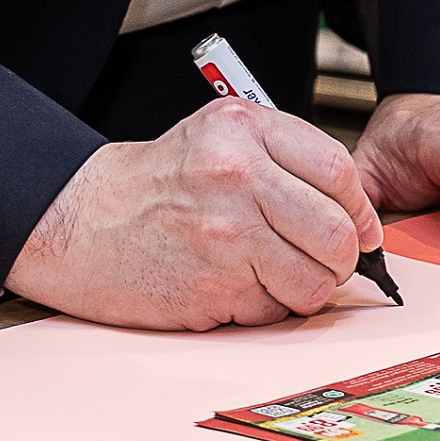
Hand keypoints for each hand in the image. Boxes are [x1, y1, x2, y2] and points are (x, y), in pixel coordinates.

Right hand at [4, 100, 380, 330]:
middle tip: (324, 261)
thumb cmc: (156, 184)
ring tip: (275, 275)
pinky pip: (274, 311)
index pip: (339, 171)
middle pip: (337, 233)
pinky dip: (266, 309)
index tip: (361, 229)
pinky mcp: (212, 287)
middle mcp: (238, 176)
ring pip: (314, 282)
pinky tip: (236, 287)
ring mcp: (226, 235)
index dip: (360, 210)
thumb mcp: (219, 136)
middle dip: (342, 258)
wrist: (78, 222)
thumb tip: (356, 213)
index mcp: (245, 130)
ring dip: (307, 289)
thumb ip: (286, 160)